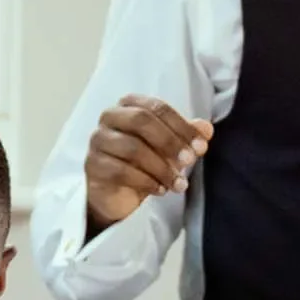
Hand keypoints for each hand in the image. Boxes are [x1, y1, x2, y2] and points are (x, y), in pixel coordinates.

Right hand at [84, 95, 212, 237]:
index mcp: (129, 105)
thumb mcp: (168, 149)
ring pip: (132, 148)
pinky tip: (160, 190)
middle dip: (170, 142)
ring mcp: (98, 141)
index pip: (157, 107)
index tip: (201, 146)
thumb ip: (185, 136)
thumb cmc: (142, 163)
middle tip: (189, 161)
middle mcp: (109, 117)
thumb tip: (206, 129)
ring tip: (178, 184)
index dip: (181, 126)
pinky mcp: (93, 166)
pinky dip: (145, 182)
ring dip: (161, 168)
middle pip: (141, 120)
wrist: (116, 194)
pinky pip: (120, 171)